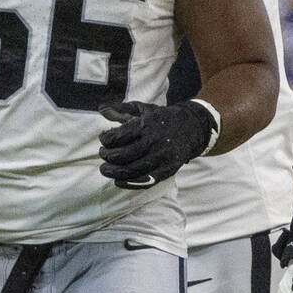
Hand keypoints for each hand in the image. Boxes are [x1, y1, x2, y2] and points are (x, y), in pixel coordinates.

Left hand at [98, 101, 216, 188]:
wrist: (192, 128)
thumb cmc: (162, 118)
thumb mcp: (145, 108)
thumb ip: (122, 108)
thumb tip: (101, 109)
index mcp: (146, 124)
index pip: (117, 137)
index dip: (105, 140)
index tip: (103, 139)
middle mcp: (154, 141)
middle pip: (122, 155)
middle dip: (106, 156)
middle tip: (103, 154)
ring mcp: (161, 158)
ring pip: (131, 170)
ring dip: (113, 172)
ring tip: (105, 169)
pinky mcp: (167, 170)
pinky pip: (144, 181)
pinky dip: (128, 183)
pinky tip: (118, 180)